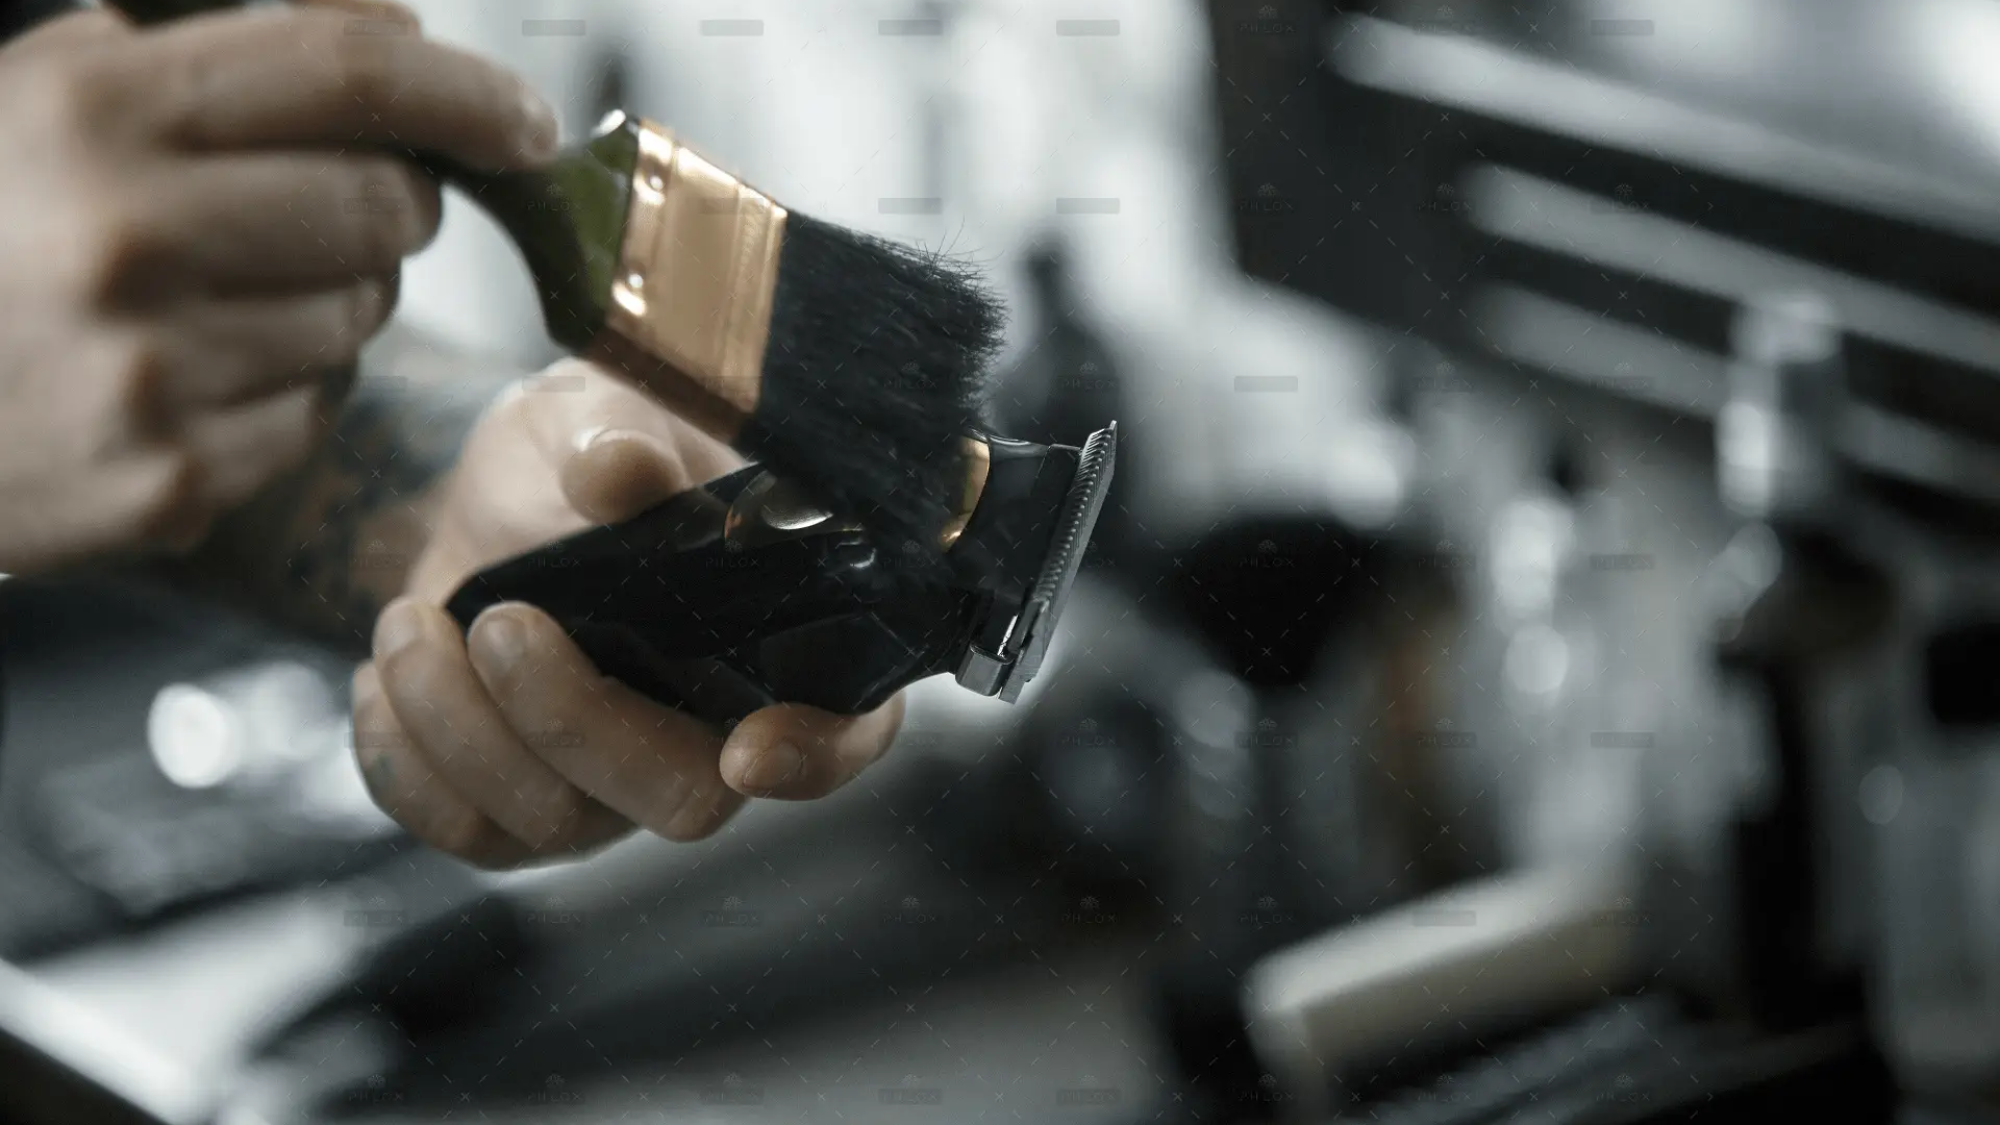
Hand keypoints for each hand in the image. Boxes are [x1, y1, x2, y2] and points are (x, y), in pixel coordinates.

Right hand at [0, 0, 557, 571]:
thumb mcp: (53, 94)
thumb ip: (223, 51)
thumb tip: (399, 35)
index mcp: (94, 114)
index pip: (348, 75)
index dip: (465, 93)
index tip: (524, 125)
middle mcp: (126, 237)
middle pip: (385, 206)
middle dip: (390, 204)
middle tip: (333, 209)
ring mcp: (151, 371)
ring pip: (360, 317)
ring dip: (330, 299)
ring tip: (220, 295)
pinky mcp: (170, 480)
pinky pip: (315, 412)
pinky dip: (286, 389)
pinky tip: (194, 374)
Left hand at [351, 360, 908, 867]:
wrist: (500, 488)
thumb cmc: (595, 443)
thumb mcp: (608, 410)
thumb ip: (623, 438)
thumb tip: (611, 475)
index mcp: (794, 642)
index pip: (847, 733)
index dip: (814, 758)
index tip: (751, 748)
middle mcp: (721, 736)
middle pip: (682, 800)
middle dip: (576, 722)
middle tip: (501, 622)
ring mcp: (621, 788)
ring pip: (557, 823)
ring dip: (461, 726)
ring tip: (408, 620)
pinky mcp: (523, 812)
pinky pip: (464, 831)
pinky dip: (403, 758)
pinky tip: (386, 674)